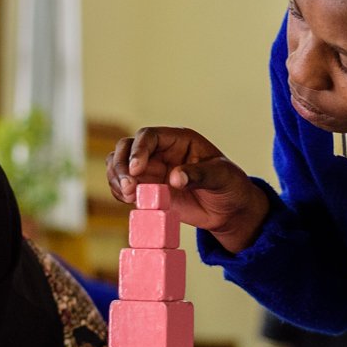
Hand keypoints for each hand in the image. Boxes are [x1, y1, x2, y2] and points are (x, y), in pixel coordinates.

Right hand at [107, 126, 269, 250]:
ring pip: (120, 165)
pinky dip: (119, 192)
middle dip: (121, 165)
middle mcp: (161, 152)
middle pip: (126, 147)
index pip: (149, 136)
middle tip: (129, 187)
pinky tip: (128, 201)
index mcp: (179, 140)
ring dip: (117, 179)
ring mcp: (152, 170)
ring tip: (129, 197)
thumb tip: (174, 178)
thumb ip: (199, 175)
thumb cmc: (229, 186)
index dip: (138, 150)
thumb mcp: (222, 177)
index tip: (137, 170)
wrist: (229, 210)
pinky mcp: (148, 189)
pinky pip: (123, 185)